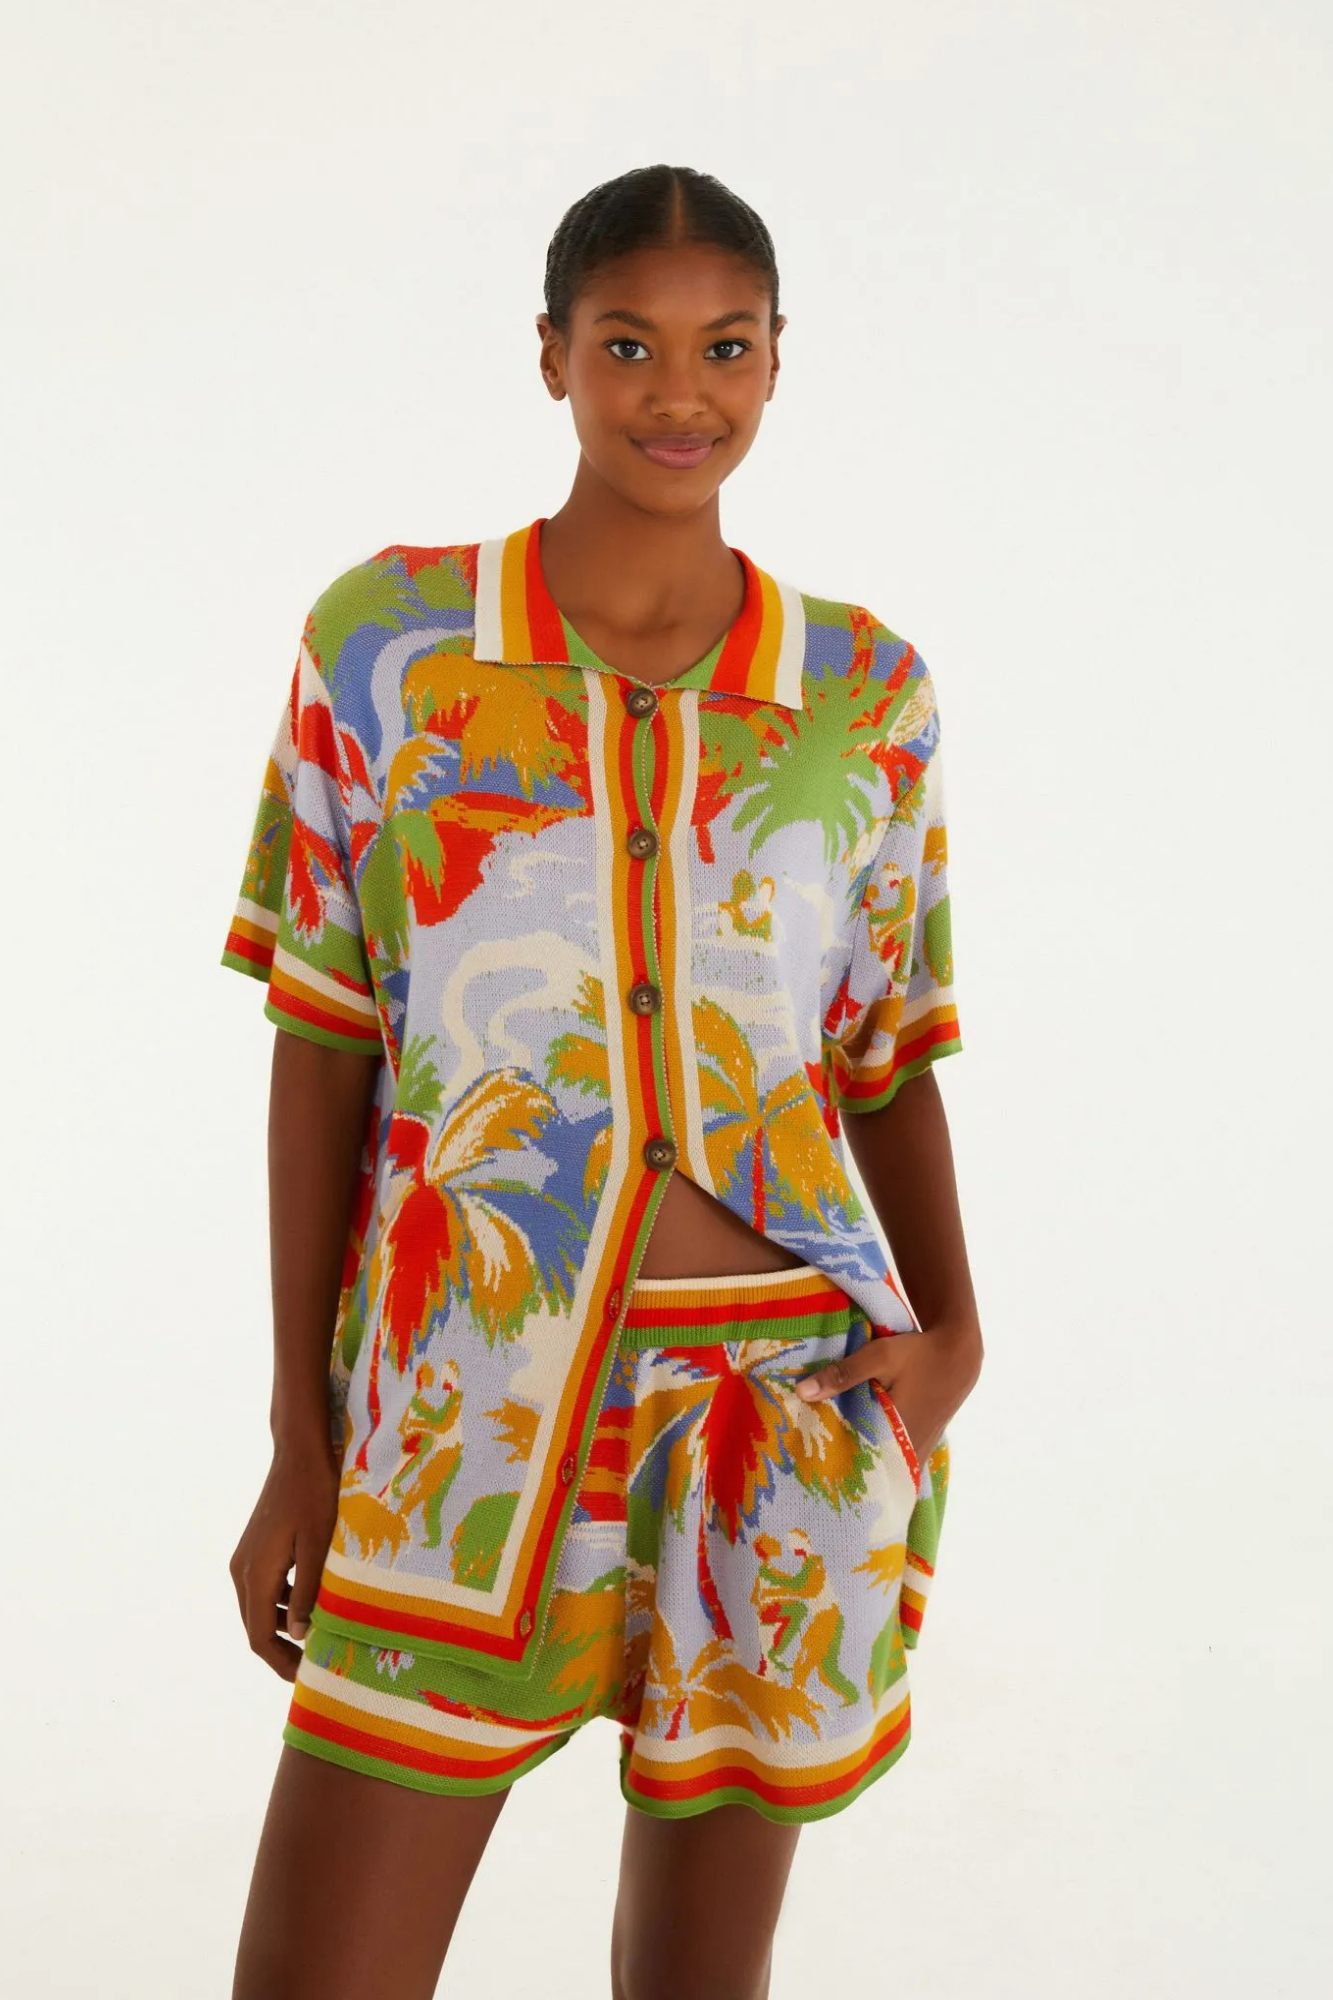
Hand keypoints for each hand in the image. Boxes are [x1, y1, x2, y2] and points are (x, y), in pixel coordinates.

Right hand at [229, 1434, 340, 1681]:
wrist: (299, 1452)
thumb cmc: (315, 1495)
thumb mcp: (318, 1545)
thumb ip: (307, 1592)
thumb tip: (298, 1635)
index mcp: (254, 1574)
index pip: (259, 1636)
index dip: (281, 1663)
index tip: (307, 1678)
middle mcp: (242, 1570)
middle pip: (256, 1627)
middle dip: (283, 1650)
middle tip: (316, 1665)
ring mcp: (246, 1558)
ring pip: (260, 1609)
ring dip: (284, 1627)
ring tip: (318, 1638)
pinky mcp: (256, 1548)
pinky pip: (266, 1588)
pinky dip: (284, 1604)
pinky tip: (312, 1602)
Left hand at [794, 1319, 981, 1469]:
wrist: (957, 1356)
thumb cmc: (919, 1354)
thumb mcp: (879, 1356)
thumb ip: (842, 1374)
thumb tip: (801, 1392)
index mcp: (898, 1434)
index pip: (859, 1464)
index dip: (834, 1468)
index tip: (810, 1467)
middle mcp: (911, 1451)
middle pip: (871, 1470)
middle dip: (845, 1468)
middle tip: (814, 1465)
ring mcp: (919, 1451)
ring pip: (884, 1468)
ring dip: (862, 1464)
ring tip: (830, 1461)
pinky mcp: (922, 1446)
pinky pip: (896, 1462)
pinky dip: (878, 1458)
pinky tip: (858, 1450)